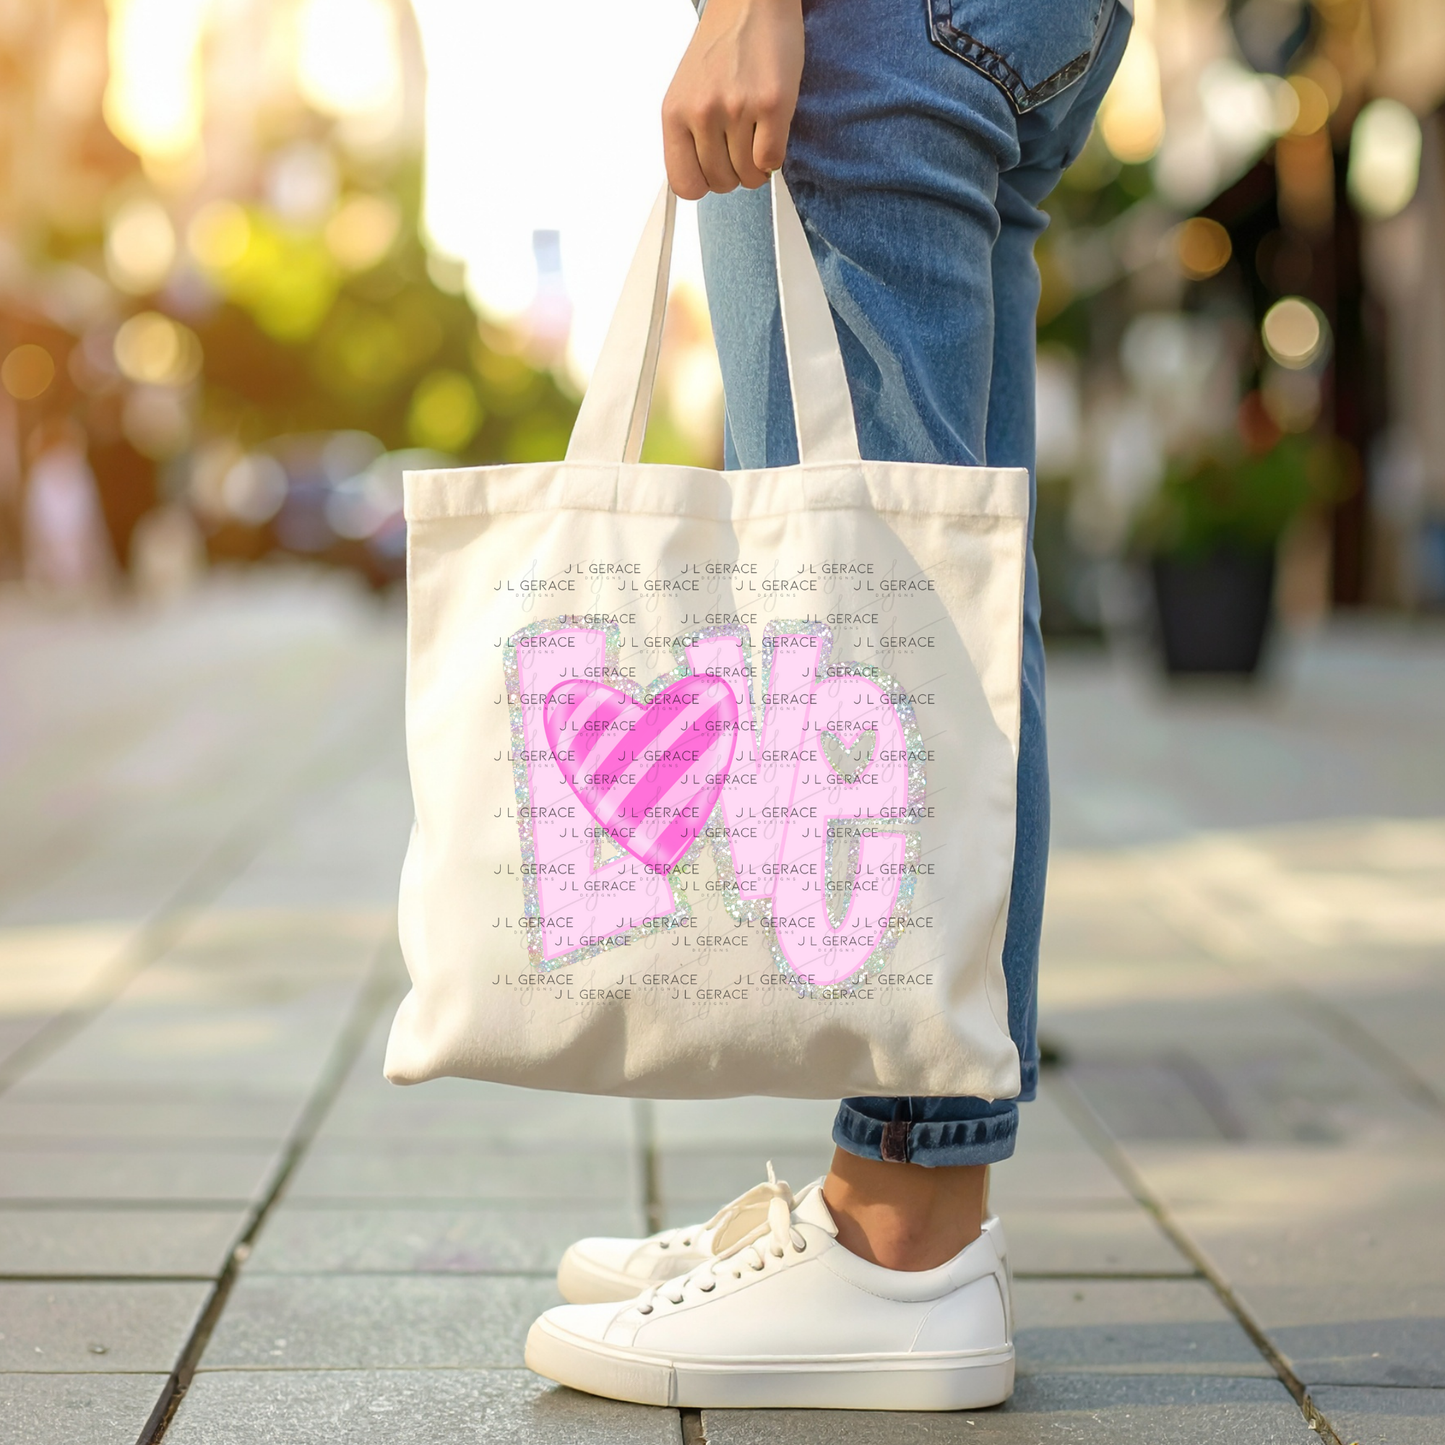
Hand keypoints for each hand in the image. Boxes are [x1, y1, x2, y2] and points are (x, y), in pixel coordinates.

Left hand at [662, 0, 804, 198]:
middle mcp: (702, 112)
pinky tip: (771, 132)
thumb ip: (688, 135)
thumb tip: (699, 180)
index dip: (704, 184)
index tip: (714, 172)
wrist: (751, 1)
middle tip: (740, 149)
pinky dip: (774, 157)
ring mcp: (737, 109)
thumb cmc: (722, 46)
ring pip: (749, 176)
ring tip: (756, 136)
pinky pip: (771, 160)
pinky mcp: (772, 104)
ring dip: (756, 166)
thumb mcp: (687, 92)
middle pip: (720, 183)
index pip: (684, 184)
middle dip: (734, 174)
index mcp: (674, 113)